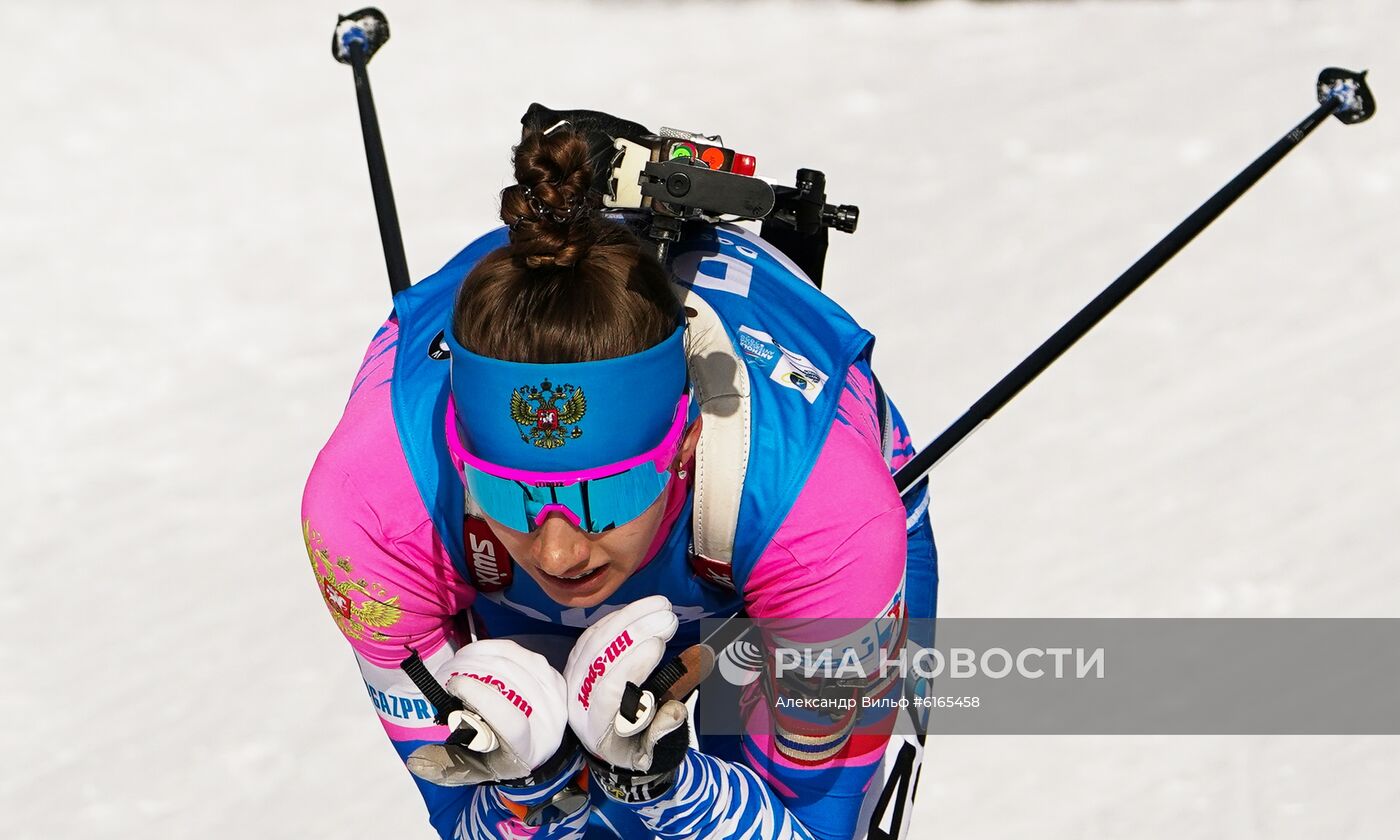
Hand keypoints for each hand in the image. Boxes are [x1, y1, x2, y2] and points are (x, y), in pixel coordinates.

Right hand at [406, 639, 568, 786]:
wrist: (535, 747)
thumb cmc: (496, 757)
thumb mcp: (472, 767)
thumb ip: (448, 760)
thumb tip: (417, 755)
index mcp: (528, 750)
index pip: (511, 721)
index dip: (482, 698)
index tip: (454, 684)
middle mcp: (549, 723)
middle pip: (511, 684)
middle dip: (472, 670)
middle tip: (444, 672)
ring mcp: (555, 696)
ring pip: (515, 662)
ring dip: (479, 656)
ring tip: (455, 663)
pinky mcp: (552, 675)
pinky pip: (519, 652)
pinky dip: (492, 648)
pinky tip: (472, 653)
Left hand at [564, 596, 686, 774]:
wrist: (607, 747)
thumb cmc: (632, 749)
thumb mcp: (649, 754)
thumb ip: (661, 734)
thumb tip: (675, 711)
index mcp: (594, 724)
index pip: (607, 689)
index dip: (631, 665)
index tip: (658, 645)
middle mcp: (577, 698)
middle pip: (600, 657)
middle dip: (635, 632)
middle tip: (669, 617)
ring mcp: (574, 676)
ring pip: (596, 639)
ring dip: (629, 617)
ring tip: (662, 605)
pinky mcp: (579, 660)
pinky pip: (594, 632)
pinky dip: (619, 617)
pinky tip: (642, 608)